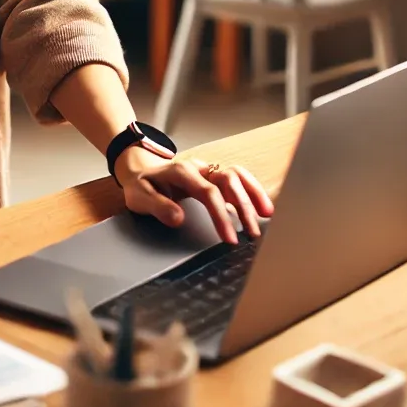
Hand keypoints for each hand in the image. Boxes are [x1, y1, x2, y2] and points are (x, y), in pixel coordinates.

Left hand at [114, 146, 273, 243]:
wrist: (140, 171)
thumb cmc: (142, 186)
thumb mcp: (140, 197)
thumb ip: (158, 207)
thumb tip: (179, 218)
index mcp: (181, 172)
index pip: (208, 192)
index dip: (221, 215)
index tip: (231, 238)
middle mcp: (198, 168)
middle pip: (228, 180)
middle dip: (243, 206)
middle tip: (252, 234)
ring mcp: (207, 170)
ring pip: (237, 175)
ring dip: (253, 193)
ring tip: (267, 216)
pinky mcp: (213, 177)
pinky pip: (237, 179)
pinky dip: (251, 190)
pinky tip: (261, 207)